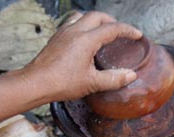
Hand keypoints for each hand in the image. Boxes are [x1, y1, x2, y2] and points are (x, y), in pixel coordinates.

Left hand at [23, 12, 142, 102]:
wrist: (35, 83)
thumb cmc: (62, 83)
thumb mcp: (92, 83)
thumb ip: (114, 79)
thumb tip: (131, 75)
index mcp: (86, 40)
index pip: (112, 29)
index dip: (127, 30)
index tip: (137, 35)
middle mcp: (75, 31)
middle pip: (97, 16)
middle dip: (112, 21)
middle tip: (121, 31)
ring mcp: (63, 33)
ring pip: (82, 16)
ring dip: (95, 20)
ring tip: (102, 30)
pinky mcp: (56, 38)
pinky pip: (71, 23)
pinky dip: (82, 25)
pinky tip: (84, 38)